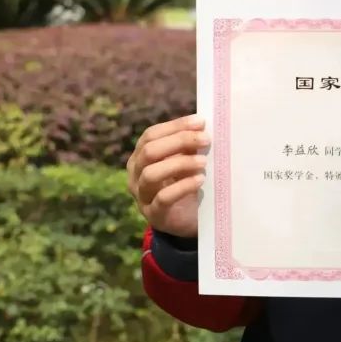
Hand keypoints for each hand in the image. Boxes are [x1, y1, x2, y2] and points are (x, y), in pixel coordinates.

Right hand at [127, 114, 210, 238]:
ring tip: (203, 161)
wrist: (188, 219)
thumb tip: (202, 124)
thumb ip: (189, 144)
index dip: (175, 126)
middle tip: (205, 139)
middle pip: (149, 151)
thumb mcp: (186, 159)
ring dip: (179, 164)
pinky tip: (199, 180)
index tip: (200, 122)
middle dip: (179, 141)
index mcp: (140, 156)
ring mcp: (142, 196)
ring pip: (151, 174)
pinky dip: (182, 186)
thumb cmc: (187, 181)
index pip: (151, 135)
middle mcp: (135, 174)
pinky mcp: (154, 215)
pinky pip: (163, 198)